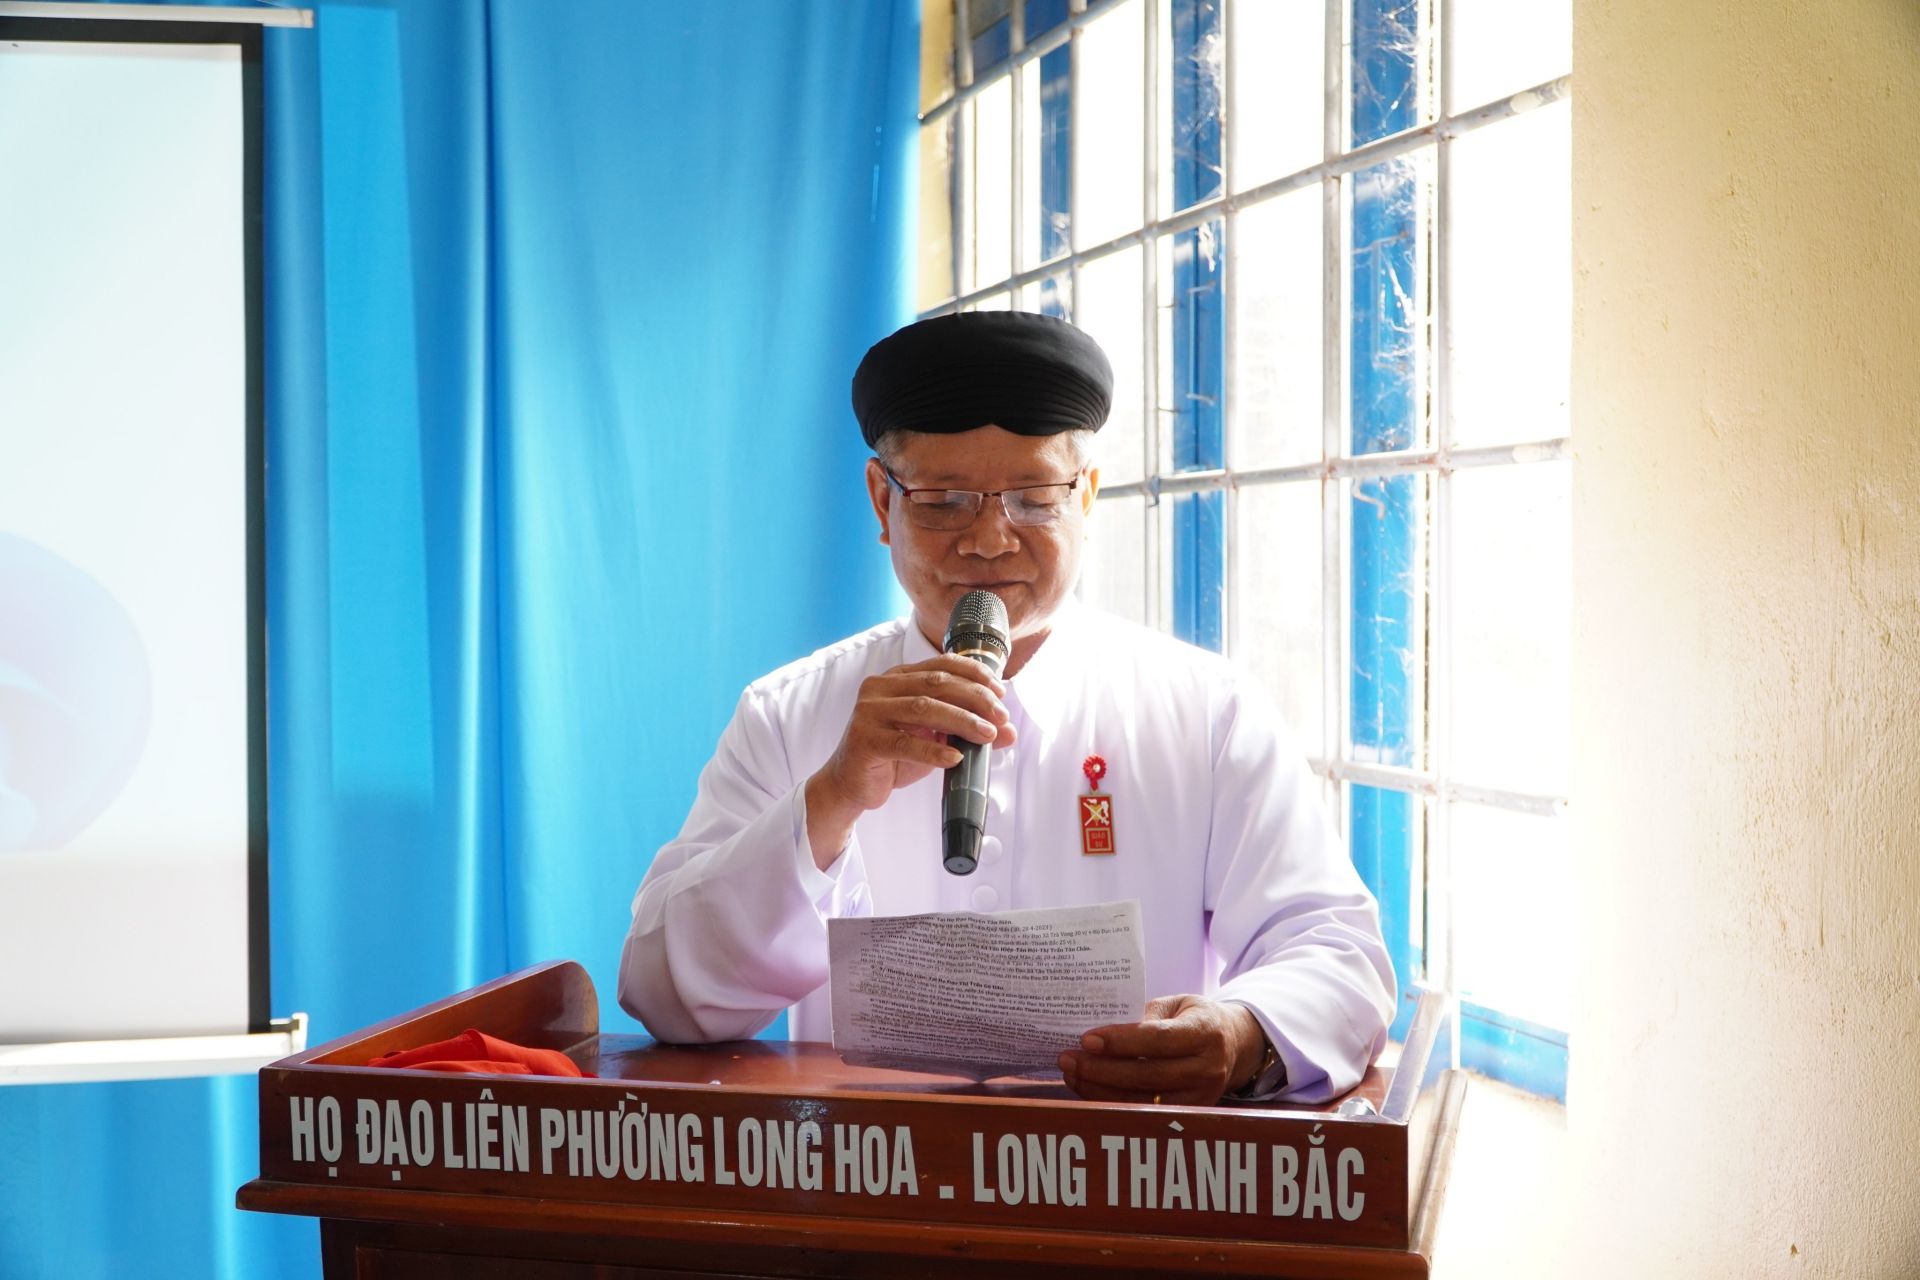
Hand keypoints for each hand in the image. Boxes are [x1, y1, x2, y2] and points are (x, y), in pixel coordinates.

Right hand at [804, 655, 1014, 866]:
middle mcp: (880, 688)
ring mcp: (869, 713)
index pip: (940, 665)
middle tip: (1000, 717)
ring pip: (923, 708)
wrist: (850, 785)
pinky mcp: (865, 740)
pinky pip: (906, 743)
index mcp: (896, 678)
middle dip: (975, 698)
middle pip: (936, 684)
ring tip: (987, 736)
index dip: (974, 674)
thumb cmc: (893, 757)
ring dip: (962, 721)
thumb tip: (1009, 732)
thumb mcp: (935, 739)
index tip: (1000, 692)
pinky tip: (956, 759)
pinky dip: (934, 751)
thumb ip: (967, 731)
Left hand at [1057, 995, 1269, 1106]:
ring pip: (1142, 1101)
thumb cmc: (1196, 1019)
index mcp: (1205, 1032)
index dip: (1121, 1041)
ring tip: (1072, 1074)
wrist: (1234, 1046)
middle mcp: (1207, 1068)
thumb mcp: (1178, 1003)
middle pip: (1146, 1075)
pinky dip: (1112, 1103)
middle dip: (1101, 1069)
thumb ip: (1147, 1014)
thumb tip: (1104, 1033)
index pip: (1158, 1039)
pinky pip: (1143, 1115)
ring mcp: (1200, 1097)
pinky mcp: (1189, 1115)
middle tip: (1068, 1058)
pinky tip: (1090, 1089)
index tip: (1087, 1039)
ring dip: (1100, 1089)